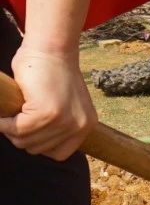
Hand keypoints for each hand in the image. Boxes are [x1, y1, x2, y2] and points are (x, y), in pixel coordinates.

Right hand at [0, 44, 97, 159]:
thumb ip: (57, 127)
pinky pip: (16, 129)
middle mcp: (80, 125)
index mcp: (87, 125)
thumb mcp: (64, 106)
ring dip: (12, 129)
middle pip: (38, 149)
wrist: (51, 49)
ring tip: (12, 114)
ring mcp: (64, 120)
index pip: (60, 154)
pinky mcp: (46, 112)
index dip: (40, 144)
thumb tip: (36, 146)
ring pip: (25, 141)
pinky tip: (4, 114)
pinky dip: (4, 123)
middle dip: (22, 136)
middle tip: (17, 117)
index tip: (31, 130)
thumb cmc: (51, 74)